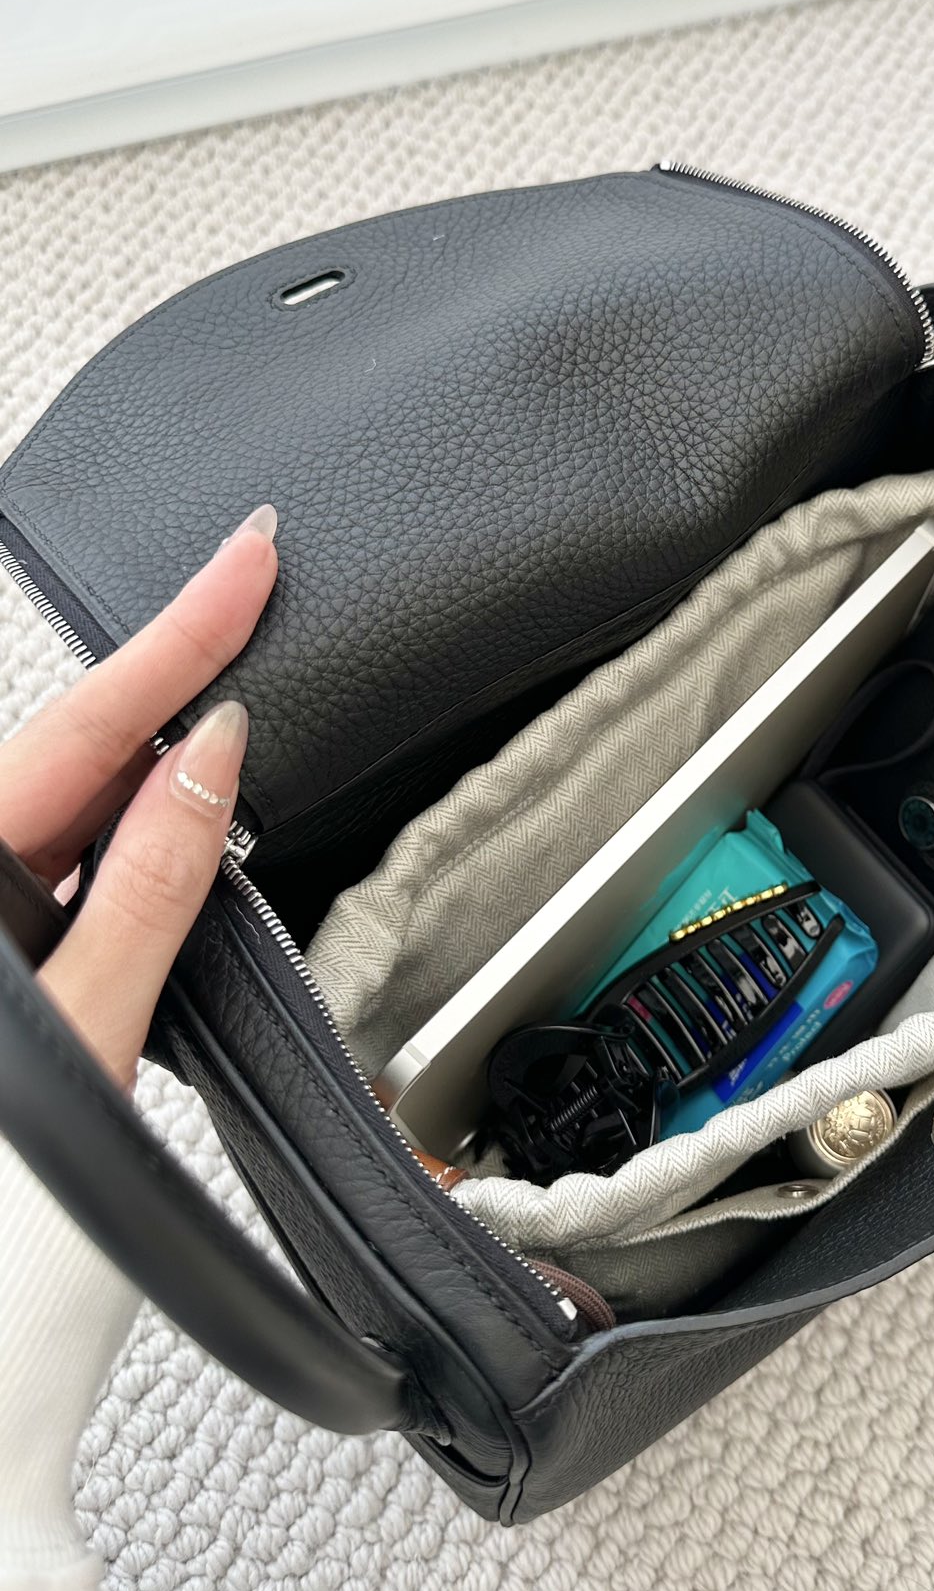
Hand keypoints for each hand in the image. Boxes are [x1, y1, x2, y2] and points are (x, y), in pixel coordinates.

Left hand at [0, 506, 278, 1086]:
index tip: (243, 557)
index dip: (177, 634)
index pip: (81, 728)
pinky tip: (176, 823)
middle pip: (71, 753)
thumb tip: (208, 760)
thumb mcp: (86, 1033)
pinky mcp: (0, 958)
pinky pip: (67, 863)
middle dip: (168, 683)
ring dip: (154, 771)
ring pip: (70, 806)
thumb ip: (150, 885)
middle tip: (251, 591)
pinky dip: (131, 838)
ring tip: (229, 717)